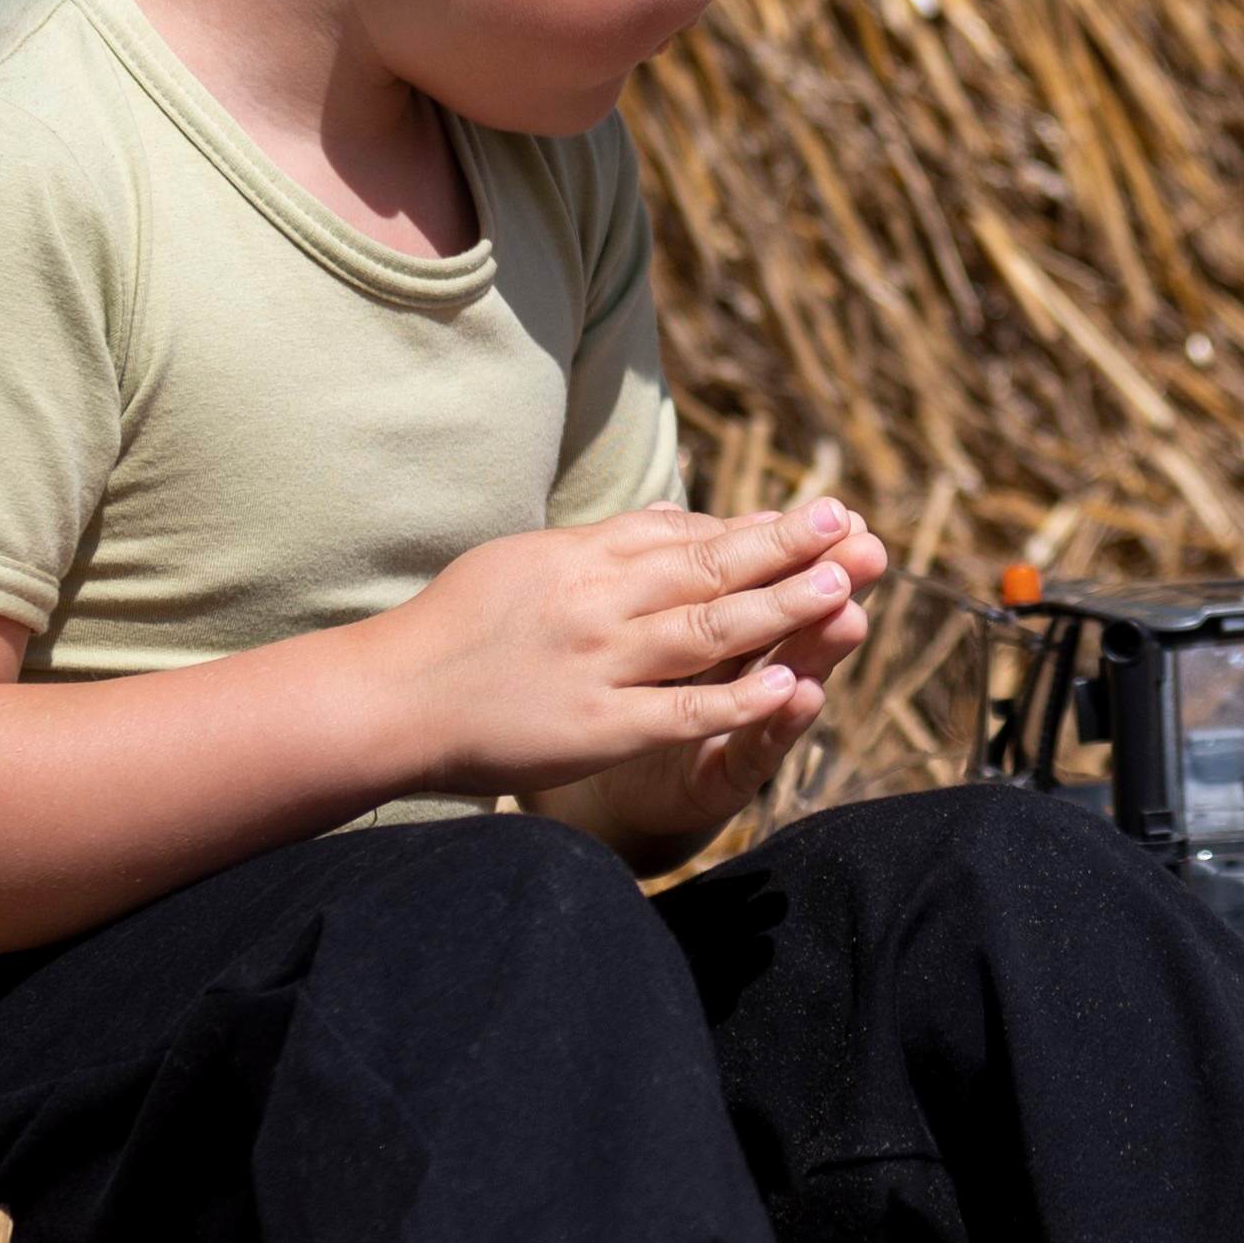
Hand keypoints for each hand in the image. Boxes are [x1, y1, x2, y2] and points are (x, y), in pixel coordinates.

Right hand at [356, 497, 884, 806]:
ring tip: (843, 588)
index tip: (817, 515)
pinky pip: (679, 711)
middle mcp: (599, 602)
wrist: (391, 698)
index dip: (758, 528)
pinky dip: (737, 701)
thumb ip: (605, 543)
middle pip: (710, 569)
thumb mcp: (529, 559)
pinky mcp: (597, 727)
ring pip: (708, 631)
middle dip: (788, 549)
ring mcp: (601, 664)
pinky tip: (789, 688)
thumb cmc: (457, 627)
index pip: (686, 536)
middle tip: (852, 528)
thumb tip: (670, 518)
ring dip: (782, 609)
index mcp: (584, 557)